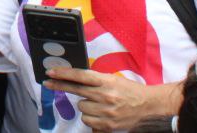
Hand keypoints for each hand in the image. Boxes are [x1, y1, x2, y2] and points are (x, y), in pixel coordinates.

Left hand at [45, 68, 177, 130]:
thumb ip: (95, 80)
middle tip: (48, 82)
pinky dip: (90, 117)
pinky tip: (100, 114)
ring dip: (85, 105)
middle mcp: (106, 95)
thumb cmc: (130, 91)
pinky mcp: (107, 125)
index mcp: (107, 81)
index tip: (51, 72)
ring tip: (98, 104)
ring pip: (81, 107)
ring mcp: (106, 112)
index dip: (64, 74)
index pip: (81, 76)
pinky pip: (87, 120)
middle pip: (76, 90)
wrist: (148, 107)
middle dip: (60, 85)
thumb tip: (74, 79)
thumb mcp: (113, 79)